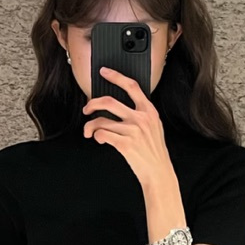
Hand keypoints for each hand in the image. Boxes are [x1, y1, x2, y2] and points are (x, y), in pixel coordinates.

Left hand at [82, 67, 173, 188]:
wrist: (158, 172)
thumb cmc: (154, 152)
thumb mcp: (154, 127)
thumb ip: (141, 114)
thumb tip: (120, 107)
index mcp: (149, 111)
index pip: (131, 86)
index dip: (116, 76)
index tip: (104, 72)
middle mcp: (141, 118)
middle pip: (109, 101)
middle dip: (92, 103)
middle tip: (86, 108)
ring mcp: (133, 131)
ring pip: (101, 121)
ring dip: (90, 126)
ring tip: (89, 132)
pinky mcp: (125, 144)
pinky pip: (102, 134)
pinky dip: (97, 136)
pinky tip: (99, 139)